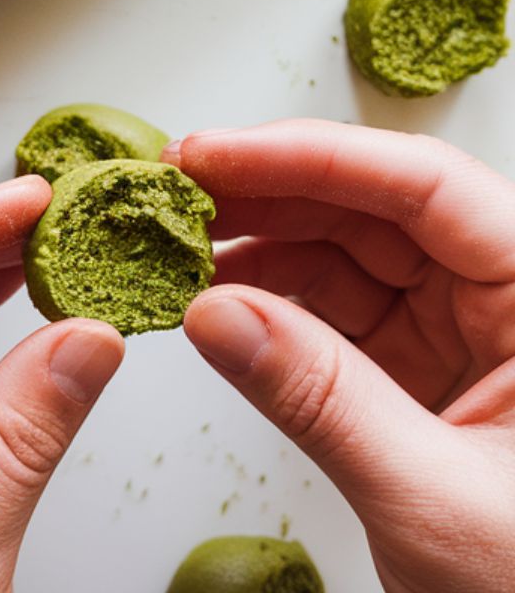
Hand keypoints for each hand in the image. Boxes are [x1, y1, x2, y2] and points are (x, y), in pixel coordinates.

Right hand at [164, 119, 514, 592]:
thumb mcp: (435, 502)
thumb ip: (320, 401)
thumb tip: (213, 313)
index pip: (426, 188)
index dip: (312, 157)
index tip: (215, 157)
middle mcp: (507, 300)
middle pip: (378, 206)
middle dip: (271, 189)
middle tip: (177, 187)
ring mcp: (466, 331)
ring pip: (350, 249)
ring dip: (260, 241)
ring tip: (180, 242)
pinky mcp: (428, 366)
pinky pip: (340, 306)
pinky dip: (273, 298)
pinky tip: (217, 297)